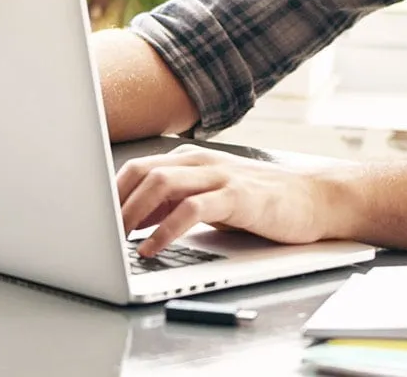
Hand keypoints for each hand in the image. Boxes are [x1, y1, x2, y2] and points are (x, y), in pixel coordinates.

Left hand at [116, 144, 336, 255]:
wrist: (315, 198)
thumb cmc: (262, 201)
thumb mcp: (211, 197)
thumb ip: (174, 202)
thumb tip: (131, 219)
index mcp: (192, 160)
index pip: (138, 167)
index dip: (110, 191)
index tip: (91, 217)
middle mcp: (202, 162)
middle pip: (143, 170)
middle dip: (114, 201)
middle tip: (96, 230)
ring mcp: (221, 176)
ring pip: (162, 182)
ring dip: (133, 212)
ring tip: (116, 239)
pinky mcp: (238, 197)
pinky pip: (192, 209)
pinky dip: (166, 229)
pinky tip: (153, 247)